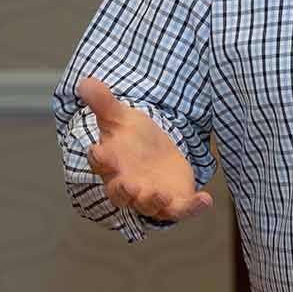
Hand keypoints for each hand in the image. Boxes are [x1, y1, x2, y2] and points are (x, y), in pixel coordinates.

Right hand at [78, 76, 213, 222]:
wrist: (157, 154)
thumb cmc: (132, 139)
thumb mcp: (120, 117)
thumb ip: (104, 102)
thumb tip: (86, 81)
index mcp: (110, 163)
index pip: (100, 162)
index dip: (99, 158)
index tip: (98, 150)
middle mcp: (127, 185)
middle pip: (121, 193)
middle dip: (124, 190)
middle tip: (129, 184)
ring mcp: (150, 196)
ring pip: (149, 206)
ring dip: (154, 202)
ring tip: (161, 194)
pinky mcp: (173, 203)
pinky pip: (181, 210)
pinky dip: (193, 207)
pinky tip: (206, 199)